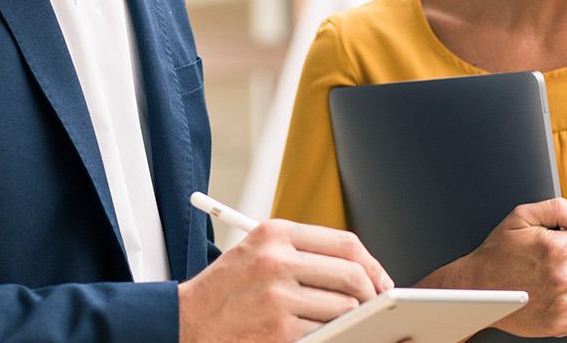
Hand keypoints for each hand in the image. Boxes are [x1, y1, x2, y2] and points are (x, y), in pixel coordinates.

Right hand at [178, 219, 394, 342]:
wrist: (187, 320)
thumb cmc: (227, 289)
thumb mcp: (257, 252)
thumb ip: (302, 252)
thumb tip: (359, 267)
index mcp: (274, 233)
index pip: (344, 243)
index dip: (371, 264)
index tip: (379, 279)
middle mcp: (276, 260)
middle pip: (351, 273)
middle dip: (370, 294)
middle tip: (373, 305)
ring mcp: (277, 296)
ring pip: (344, 307)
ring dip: (349, 318)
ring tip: (338, 320)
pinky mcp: (278, 329)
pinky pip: (326, 331)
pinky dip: (329, 334)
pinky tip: (317, 332)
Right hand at [419, 197, 566, 337]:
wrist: (478, 288)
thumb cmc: (498, 252)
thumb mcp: (520, 217)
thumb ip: (557, 208)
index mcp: (555, 249)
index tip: (563, 240)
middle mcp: (563, 277)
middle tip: (555, 258)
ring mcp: (564, 303)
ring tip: (556, 276)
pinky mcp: (562, 323)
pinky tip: (563, 295)